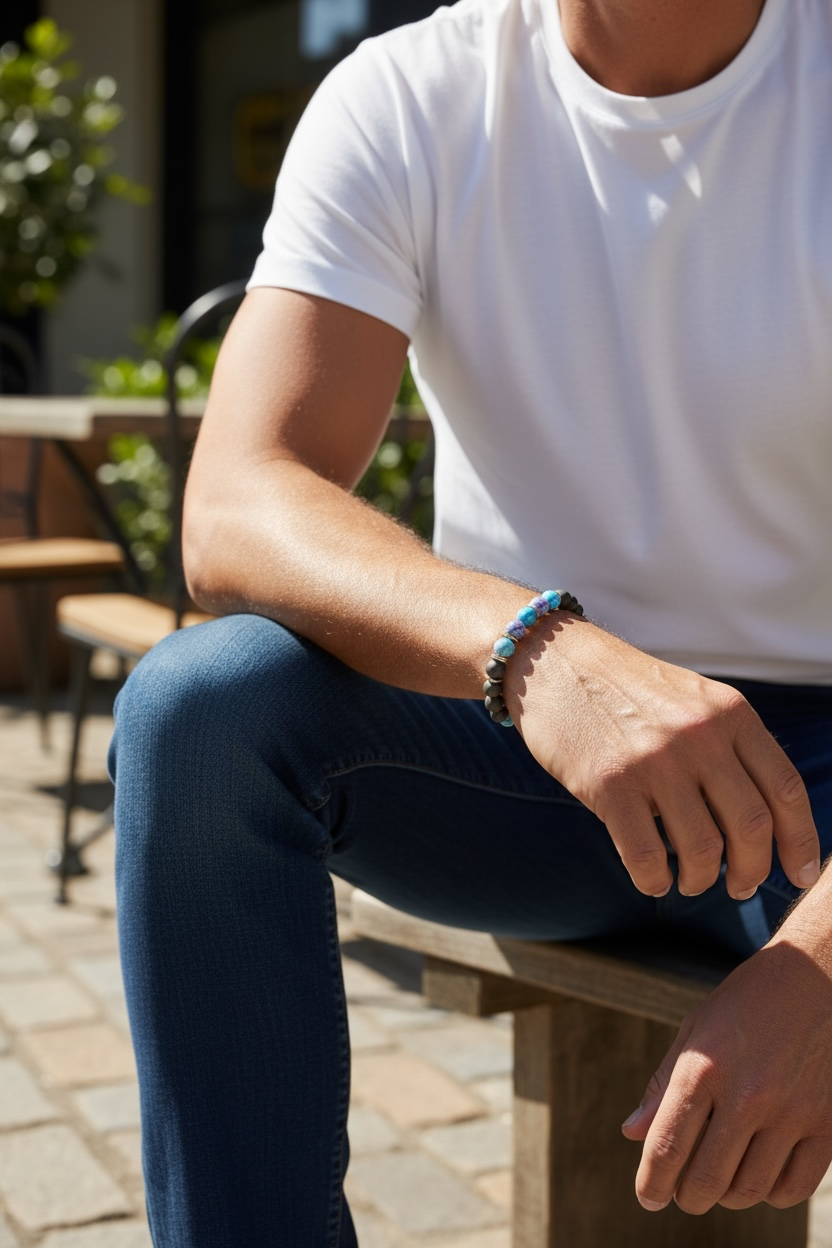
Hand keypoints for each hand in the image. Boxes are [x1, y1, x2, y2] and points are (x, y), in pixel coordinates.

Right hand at [504, 618, 819, 898]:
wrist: (556, 662)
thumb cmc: (627, 690)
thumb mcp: (694, 700)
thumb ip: (731, 744)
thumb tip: (766, 818)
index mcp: (730, 713)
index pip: (785, 789)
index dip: (799, 840)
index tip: (797, 873)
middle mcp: (700, 735)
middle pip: (751, 826)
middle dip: (751, 871)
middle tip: (738, 887)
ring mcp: (654, 760)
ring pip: (702, 850)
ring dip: (700, 880)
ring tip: (689, 881)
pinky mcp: (609, 784)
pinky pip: (646, 856)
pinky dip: (654, 881)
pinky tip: (652, 879)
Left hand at [621, 921, 831, 1211]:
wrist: (815, 975)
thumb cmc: (747, 1001)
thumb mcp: (695, 1029)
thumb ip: (663, 1084)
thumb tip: (632, 1133)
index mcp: (704, 1068)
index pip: (668, 1147)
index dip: (652, 1182)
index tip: (648, 1198)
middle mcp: (747, 1095)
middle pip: (706, 1180)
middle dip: (687, 1196)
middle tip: (683, 1194)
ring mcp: (791, 1113)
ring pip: (749, 1190)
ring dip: (728, 1195)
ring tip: (720, 1180)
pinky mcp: (827, 1125)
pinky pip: (794, 1188)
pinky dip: (772, 1195)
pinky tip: (761, 1176)